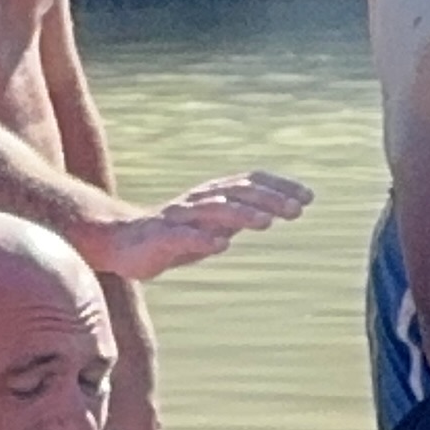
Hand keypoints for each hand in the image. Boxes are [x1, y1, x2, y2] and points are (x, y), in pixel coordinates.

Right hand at [101, 170, 314, 281]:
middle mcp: (199, 201)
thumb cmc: (175, 235)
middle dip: (268, 200)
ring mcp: (179, 218)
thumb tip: (280, 210)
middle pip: (237, 195)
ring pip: (212, 211)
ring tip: (265, 222)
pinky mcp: (160, 237)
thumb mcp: (215, 225)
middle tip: (297, 210)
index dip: (279, 187)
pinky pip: (182, 237)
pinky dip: (201, 238)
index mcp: (214, 196)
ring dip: (240, 215)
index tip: (308, 197)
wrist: (121, 243)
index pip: (250, 184)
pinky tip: (220, 245)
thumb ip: (244, 216)